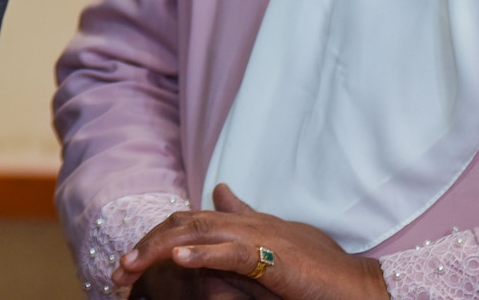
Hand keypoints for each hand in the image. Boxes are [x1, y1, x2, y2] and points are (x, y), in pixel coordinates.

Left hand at [115, 186, 387, 299]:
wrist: (361, 287)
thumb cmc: (321, 269)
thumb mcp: (276, 239)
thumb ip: (244, 218)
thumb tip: (220, 192)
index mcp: (244, 221)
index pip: (188, 220)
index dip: (154, 237)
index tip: (129, 262)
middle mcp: (246, 222)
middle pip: (181, 222)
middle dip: (145, 245)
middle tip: (118, 274)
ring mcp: (259, 236)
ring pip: (195, 232)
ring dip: (157, 249)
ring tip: (130, 267)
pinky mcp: (273, 258)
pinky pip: (229, 253)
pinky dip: (200, 253)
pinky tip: (176, 259)